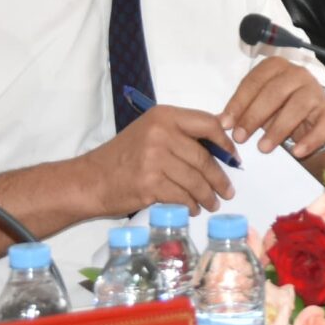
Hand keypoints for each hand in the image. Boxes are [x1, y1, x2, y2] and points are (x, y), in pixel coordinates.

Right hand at [84, 102, 234, 214]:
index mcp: (163, 116)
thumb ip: (182, 132)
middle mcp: (160, 133)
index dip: (225, 143)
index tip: (233, 158)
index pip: (208, 124)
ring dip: (208, 195)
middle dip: (220, 178)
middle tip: (228, 190)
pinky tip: (193, 208)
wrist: (91, 180)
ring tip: (212, 203)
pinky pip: (182, 196)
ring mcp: (154, 159)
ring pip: (195, 180)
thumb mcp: (150, 132)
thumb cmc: (122, 157)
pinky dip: (191, 205)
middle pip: (204, 157)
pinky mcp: (150, 184)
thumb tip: (222, 135)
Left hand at [219, 58, 324, 158]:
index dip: (238, 103)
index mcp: (276, 66)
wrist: (311, 118)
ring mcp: (316, 92)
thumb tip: (219, 121)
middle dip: (254, 116)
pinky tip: (297, 152)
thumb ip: (241, 110)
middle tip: (240, 137)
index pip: (254, 81)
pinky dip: (310, 140)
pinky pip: (322, 126)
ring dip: (278, 129)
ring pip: (297, 108)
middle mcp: (298, 74)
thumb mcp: (258, 104)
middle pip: (275, 92)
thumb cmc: (279, 107)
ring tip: (263, 148)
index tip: (225, 124)